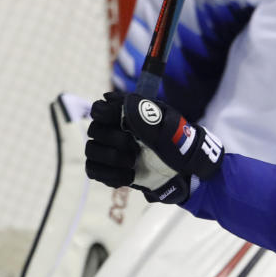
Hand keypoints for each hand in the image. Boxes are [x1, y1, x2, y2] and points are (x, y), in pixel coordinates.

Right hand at [84, 91, 223, 204]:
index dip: (105, 116)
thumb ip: (138, 111)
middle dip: (114, 140)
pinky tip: (129, 176)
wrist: (184, 174)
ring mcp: (111, 151)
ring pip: (91, 151)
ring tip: (132, 162)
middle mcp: (115, 130)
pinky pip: (93, 170)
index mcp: (125, 114)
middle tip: (134, 146)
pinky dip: (110, 175)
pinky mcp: (111, 171)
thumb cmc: (177, 145)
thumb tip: (109, 100)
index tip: (123, 124)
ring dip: (111, 158)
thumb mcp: (164, 124)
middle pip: (94, 131)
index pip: (98, 109)